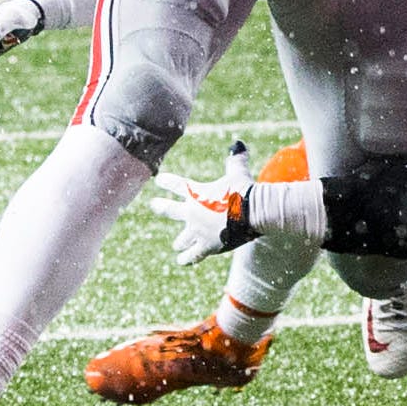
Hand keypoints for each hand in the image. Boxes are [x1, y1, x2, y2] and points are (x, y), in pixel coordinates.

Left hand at [149, 142, 257, 264]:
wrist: (252, 212)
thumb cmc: (244, 190)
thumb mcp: (238, 172)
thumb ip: (235, 160)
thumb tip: (238, 144)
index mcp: (197, 193)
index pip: (178, 184)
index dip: (168, 182)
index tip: (160, 180)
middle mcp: (192, 213)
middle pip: (171, 210)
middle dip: (161, 206)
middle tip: (154, 204)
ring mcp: (198, 232)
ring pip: (182, 239)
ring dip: (180, 242)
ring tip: (176, 245)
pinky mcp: (207, 246)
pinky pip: (193, 255)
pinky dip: (188, 258)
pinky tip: (182, 261)